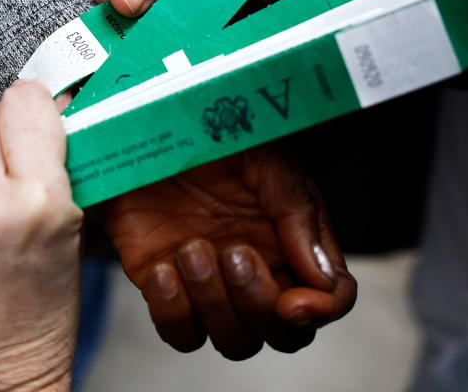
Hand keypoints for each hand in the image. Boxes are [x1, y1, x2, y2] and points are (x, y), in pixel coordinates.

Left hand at [100, 147, 355, 356]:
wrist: (137, 126)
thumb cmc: (205, 132)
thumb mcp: (263, 158)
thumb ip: (296, 213)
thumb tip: (325, 280)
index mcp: (291, 238)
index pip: (330, 295)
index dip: (322, 310)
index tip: (294, 304)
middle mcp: (257, 268)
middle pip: (283, 334)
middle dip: (258, 304)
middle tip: (233, 251)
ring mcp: (210, 283)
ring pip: (234, 340)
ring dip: (214, 305)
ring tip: (190, 248)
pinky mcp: (164, 286)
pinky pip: (179, 332)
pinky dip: (172, 312)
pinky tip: (162, 269)